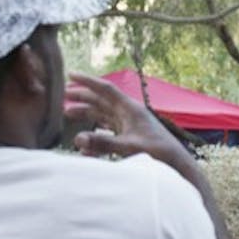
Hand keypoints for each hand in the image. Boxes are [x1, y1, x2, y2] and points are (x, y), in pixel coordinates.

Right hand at [63, 72, 189, 169]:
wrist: (177, 164)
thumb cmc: (158, 153)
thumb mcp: (130, 147)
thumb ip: (104, 143)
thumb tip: (78, 139)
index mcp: (130, 109)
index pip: (106, 89)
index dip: (87, 81)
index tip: (70, 74)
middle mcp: (129, 114)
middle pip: (101, 101)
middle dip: (82, 96)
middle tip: (62, 94)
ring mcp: (130, 126)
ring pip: (103, 115)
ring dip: (86, 113)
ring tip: (67, 112)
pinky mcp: (131, 138)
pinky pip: (108, 133)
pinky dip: (95, 136)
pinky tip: (85, 145)